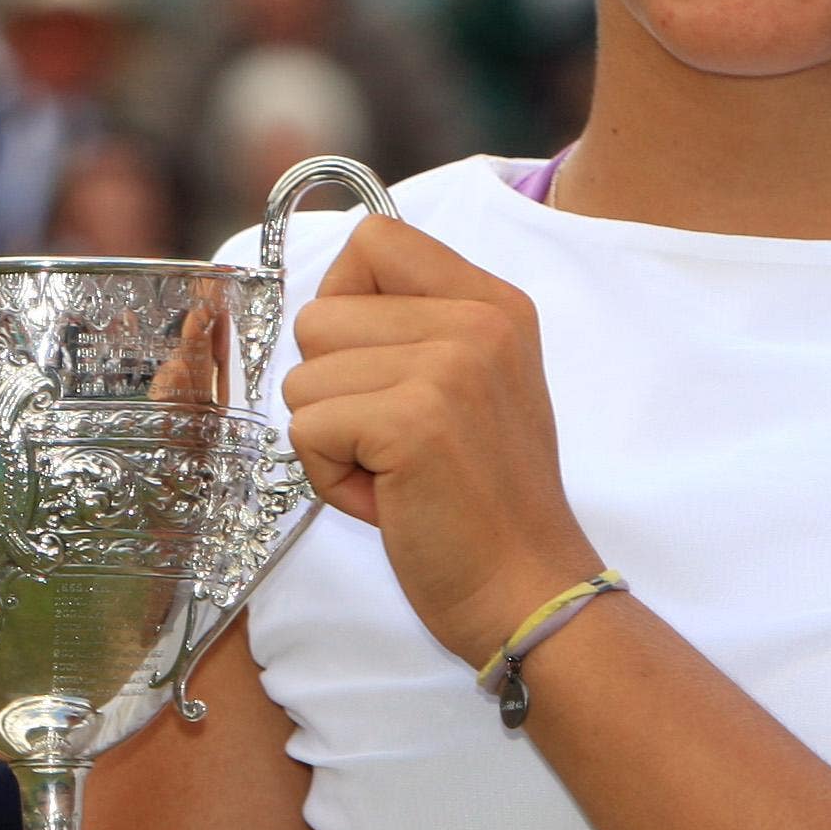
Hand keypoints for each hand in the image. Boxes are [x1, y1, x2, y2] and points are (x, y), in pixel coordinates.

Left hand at [280, 217, 593, 666]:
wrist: (528, 590)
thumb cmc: (484, 504)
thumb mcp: (474, 385)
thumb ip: (417, 330)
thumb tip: (324, 306)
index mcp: (495, 303)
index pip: (374, 239)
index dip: (346, 303)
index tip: (374, 367)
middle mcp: (479, 320)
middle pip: (319, 315)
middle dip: (332, 390)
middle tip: (394, 443)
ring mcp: (450, 367)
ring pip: (302, 378)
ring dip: (330, 440)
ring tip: (395, 473)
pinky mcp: (414, 422)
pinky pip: (306, 429)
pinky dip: (329, 478)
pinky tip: (387, 499)